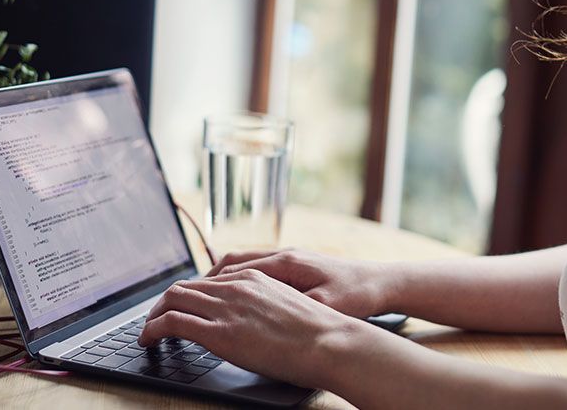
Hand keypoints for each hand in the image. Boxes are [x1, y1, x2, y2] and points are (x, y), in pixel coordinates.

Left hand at [137, 269, 368, 386]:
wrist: (331, 341)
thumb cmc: (319, 332)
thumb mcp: (288, 307)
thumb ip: (265, 307)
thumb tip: (255, 322)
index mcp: (254, 277)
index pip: (208, 280)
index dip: (188, 294)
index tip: (180, 307)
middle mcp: (236, 285)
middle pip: (185, 286)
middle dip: (164, 303)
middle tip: (156, 319)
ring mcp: (227, 307)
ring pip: (173, 300)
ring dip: (154, 315)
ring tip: (148, 331)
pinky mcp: (220, 332)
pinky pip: (172, 322)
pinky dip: (153, 329)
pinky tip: (149, 340)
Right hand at [206, 249, 391, 318]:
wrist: (381, 283)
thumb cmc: (355, 295)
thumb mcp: (323, 305)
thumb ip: (291, 306)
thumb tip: (257, 311)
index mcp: (287, 262)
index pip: (235, 267)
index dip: (209, 283)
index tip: (188, 298)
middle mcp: (284, 255)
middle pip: (232, 262)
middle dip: (206, 280)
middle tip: (185, 299)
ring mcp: (289, 258)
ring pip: (243, 264)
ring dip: (222, 280)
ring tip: (202, 299)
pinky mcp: (296, 266)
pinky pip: (258, 270)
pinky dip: (240, 281)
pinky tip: (235, 298)